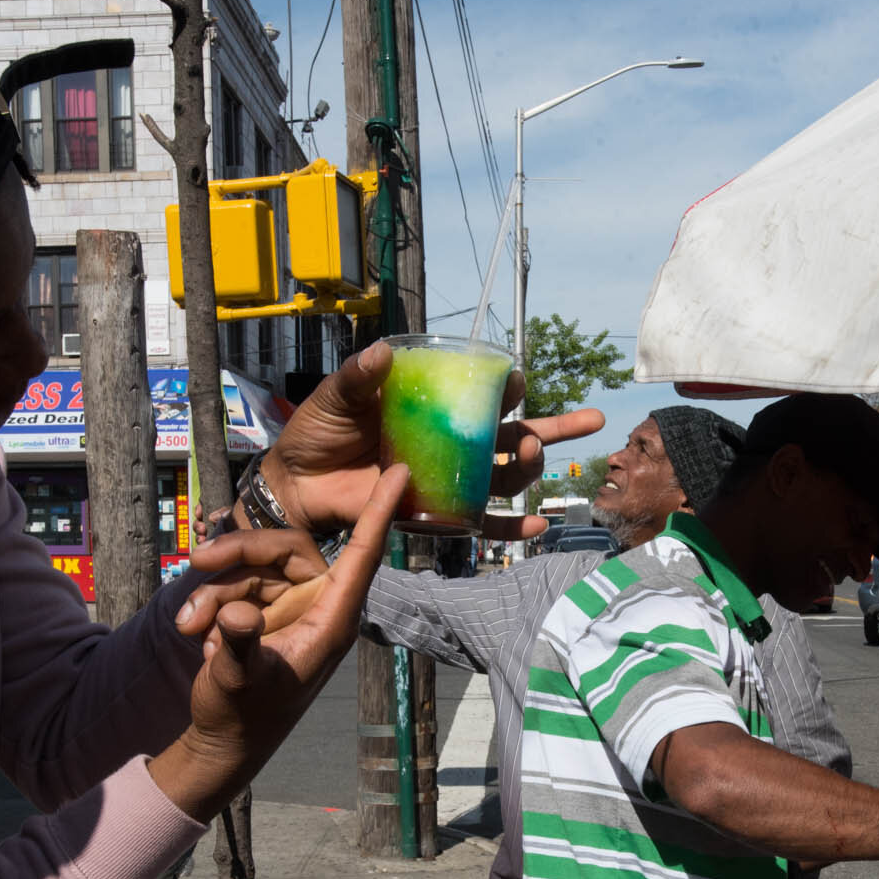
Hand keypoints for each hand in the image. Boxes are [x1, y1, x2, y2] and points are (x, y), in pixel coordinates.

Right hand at [148, 466, 407, 823]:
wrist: (221, 741)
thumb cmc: (241, 716)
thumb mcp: (235, 681)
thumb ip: (237, 646)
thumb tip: (239, 616)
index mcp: (331, 621)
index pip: (362, 555)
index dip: (380, 512)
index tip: (400, 472)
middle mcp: (315, 606)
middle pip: (283, 548)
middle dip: (238, 552)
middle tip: (197, 563)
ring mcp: (288, 607)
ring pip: (251, 567)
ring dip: (213, 592)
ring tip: (188, 627)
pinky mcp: (261, 611)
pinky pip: (234, 586)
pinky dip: (208, 605)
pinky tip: (195, 637)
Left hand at [257, 340, 603, 539]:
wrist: (295, 482)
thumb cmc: (316, 432)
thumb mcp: (336, 396)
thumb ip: (358, 377)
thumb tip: (382, 352)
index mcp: (431, 408)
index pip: (480, 395)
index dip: (506, 387)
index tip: (517, 379)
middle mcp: (448, 442)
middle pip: (511, 435)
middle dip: (554, 429)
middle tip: (583, 423)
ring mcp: (445, 479)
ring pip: (503, 476)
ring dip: (528, 468)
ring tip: (533, 456)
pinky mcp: (433, 512)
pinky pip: (479, 523)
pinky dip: (510, 527)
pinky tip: (539, 526)